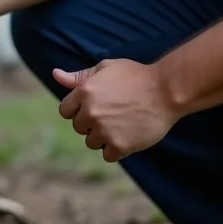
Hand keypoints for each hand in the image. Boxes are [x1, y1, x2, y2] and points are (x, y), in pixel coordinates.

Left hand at [54, 59, 177, 162]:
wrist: (166, 90)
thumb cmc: (136, 76)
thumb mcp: (106, 68)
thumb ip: (79, 76)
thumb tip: (55, 74)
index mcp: (84, 91)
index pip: (65, 111)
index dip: (79, 109)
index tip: (96, 106)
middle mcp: (90, 112)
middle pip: (79, 127)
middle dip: (92, 122)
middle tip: (114, 113)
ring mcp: (104, 130)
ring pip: (92, 142)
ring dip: (104, 137)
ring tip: (122, 123)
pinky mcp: (119, 145)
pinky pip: (107, 155)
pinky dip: (117, 149)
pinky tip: (128, 135)